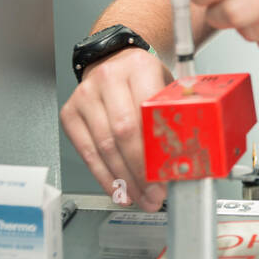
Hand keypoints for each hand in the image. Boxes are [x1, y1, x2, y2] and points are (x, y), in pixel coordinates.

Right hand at [60, 47, 172, 211]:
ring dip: (123, 180)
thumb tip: (188, 158)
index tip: (167, 176)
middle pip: (122, 134)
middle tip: (155, 195)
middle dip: (140, 172)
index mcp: (138, 68)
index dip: (155, 152)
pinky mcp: (70, 113)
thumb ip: (175, 114)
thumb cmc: (144, 77)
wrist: (115, 60)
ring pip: (103, 147)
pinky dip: (104, 176)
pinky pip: (87, 152)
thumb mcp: (166, 85)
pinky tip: (118, 190)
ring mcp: (84, 96)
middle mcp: (107, 79)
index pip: (145, 116)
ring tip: (141, 198)